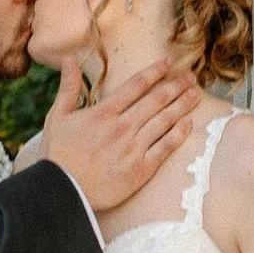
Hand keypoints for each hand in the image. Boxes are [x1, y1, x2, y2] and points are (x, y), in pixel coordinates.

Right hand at [45, 58, 202, 213]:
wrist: (62, 192)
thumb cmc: (57, 155)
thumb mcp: (57, 117)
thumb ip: (68, 88)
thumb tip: (69, 60)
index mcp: (104, 112)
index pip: (137, 85)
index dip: (155, 71)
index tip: (170, 62)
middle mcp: (123, 127)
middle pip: (156, 100)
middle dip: (176, 86)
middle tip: (191, 77)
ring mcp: (134, 148)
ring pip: (165, 121)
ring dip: (182, 105)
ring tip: (196, 94)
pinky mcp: (141, 169)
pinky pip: (165, 147)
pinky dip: (178, 134)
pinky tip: (188, 123)